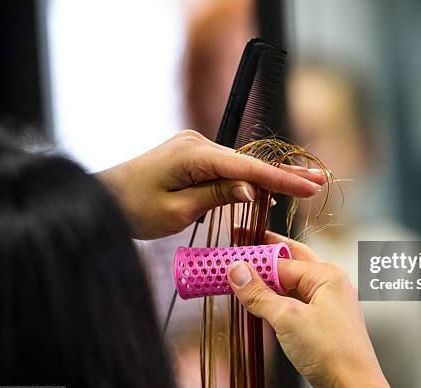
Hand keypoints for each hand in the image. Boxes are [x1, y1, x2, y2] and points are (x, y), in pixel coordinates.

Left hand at [97, 130, 325, 238]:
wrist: (100, 198)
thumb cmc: (132, 209)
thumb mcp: (176, 210)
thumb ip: (217, 195)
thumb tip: (252, 188)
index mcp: (194, 154)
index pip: (248, 168)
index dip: (281, 179)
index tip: (311, 187)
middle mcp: (197, 143)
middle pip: (249, 162)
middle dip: (284, 174)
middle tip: (319, 180)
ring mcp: (194, 147)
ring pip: (240, 165)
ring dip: (268, 178)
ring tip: (303, 185)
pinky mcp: (192, 155)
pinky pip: (226, 168)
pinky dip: (246, 179)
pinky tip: (267, 187)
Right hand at [227, 231, 397, 387]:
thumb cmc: (333, 354)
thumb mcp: (288, 319)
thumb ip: (260, 294)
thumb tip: (238, 271)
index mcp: (327, 276)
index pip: (283, 259)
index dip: (255, 256)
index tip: (231, 252)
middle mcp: (330, 287)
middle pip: (291, 264)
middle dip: (265, 258)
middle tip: (239, 249)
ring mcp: (327, 307)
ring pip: (292, 285)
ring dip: (269, 282)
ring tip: (243, 277)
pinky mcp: (321, 326)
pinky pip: (295, 305)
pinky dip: (276, 301)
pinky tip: (261, 305)